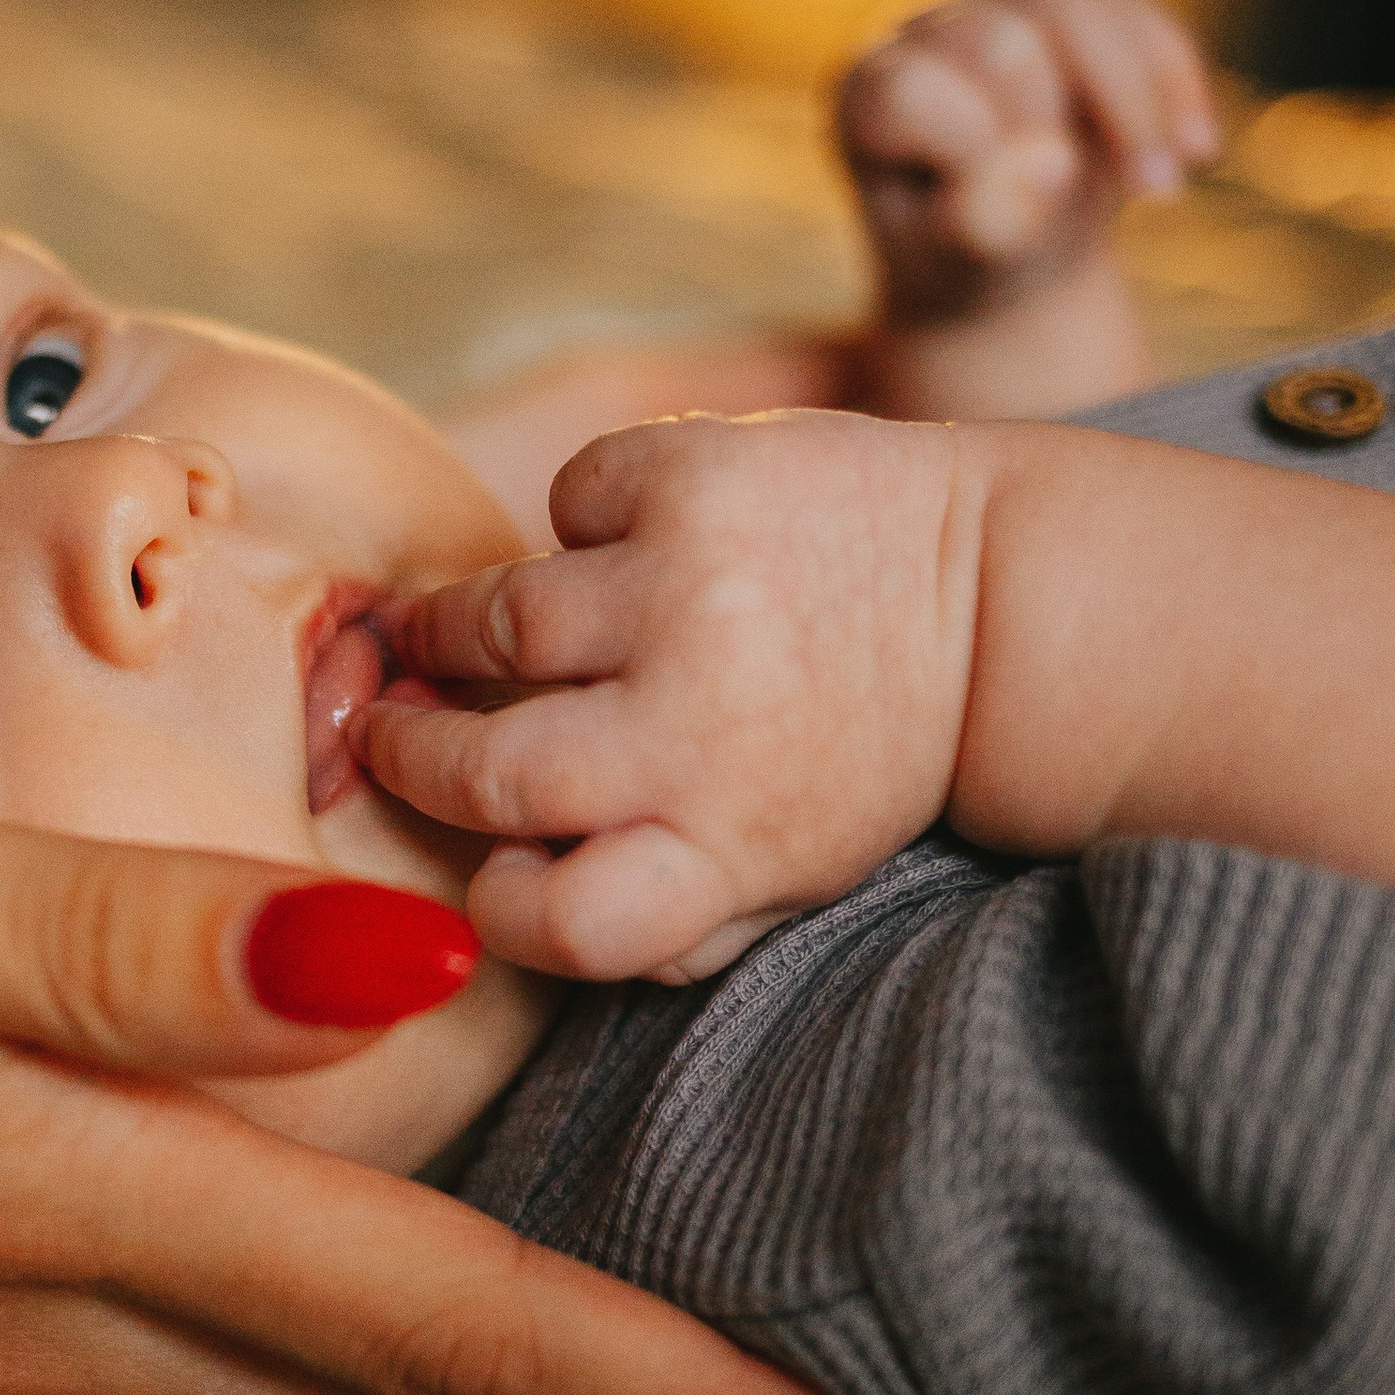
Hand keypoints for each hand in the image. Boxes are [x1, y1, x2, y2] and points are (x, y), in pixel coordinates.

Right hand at [362, 412, 980, 982]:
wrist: (1000, 593)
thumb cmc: (857, 751)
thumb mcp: (791, 874)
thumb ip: (663, 922)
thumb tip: (503, 905)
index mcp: (728, 846)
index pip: (562, 923)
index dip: (499, 909)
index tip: (486, 869)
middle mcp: (705, 728)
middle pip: (485, 774)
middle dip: (413, 750)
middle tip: (393, 728)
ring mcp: (696, 590)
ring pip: (491, 619)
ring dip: (454, 626)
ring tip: (457, 629)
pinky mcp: (699, 472)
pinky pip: (568, 498)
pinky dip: (583, 517)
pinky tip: (632, 540)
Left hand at [836, 0, 1215, 356]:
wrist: (1014, 257)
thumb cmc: (968, 264)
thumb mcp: (961, 266)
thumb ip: (983, 222)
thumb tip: (1047, 160)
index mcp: (867, 95)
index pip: (914, 93)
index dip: (975, 155)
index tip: (1009, 226)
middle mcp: (922, 31)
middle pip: (1000, 44)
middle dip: (1054, 132)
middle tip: (1066, 217)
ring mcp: (999, 2)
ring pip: (1074, 6)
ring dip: (1132, 103)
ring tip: (1161, 192)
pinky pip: (1131, 7)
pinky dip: (1172, 78)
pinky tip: (1198, 151)